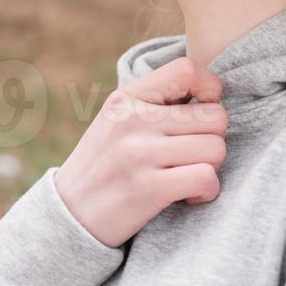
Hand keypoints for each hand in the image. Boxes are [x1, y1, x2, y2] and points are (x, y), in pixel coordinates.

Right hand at [54, 57, 227, 247]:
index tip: (203, 111)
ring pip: (216, 148)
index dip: (210, 88)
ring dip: (212, 167)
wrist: (69, 215)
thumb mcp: (118, 119)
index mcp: (127, 97)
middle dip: (214, 138)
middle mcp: (133, 119)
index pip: (187, 70)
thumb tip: (212, 92)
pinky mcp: (148, 188)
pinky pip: (206, 177)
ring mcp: (140, 153)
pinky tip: (190, 195)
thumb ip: (156, 101)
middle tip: (194, 154)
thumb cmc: (105, 163)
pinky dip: (207, 190)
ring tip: (189, 175)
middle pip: (215, 117)